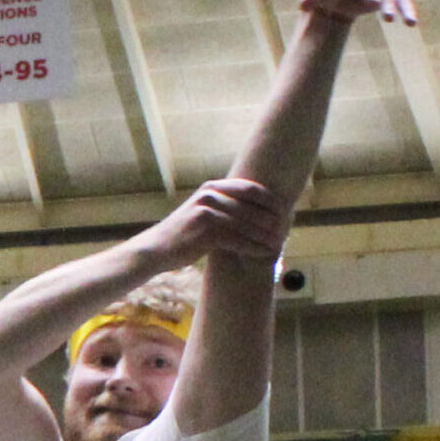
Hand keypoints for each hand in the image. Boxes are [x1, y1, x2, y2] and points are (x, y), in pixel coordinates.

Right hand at [146, 177, 292, 265]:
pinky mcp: (205, 232)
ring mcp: (207, 213)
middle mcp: (210, 196)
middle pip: (251, 207)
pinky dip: (253, 247)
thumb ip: (224, 206)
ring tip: (278, 245)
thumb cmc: (182, 234)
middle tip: (284, 232)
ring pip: (246, 224)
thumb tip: (254, 211)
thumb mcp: (202, 212)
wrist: (155, 250)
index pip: (250, 188)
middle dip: (271, 220)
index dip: (270, 200)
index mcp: (213, 187)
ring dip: (265, 236)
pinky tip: (264, 253)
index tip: (284, 211)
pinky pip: (237, 239)